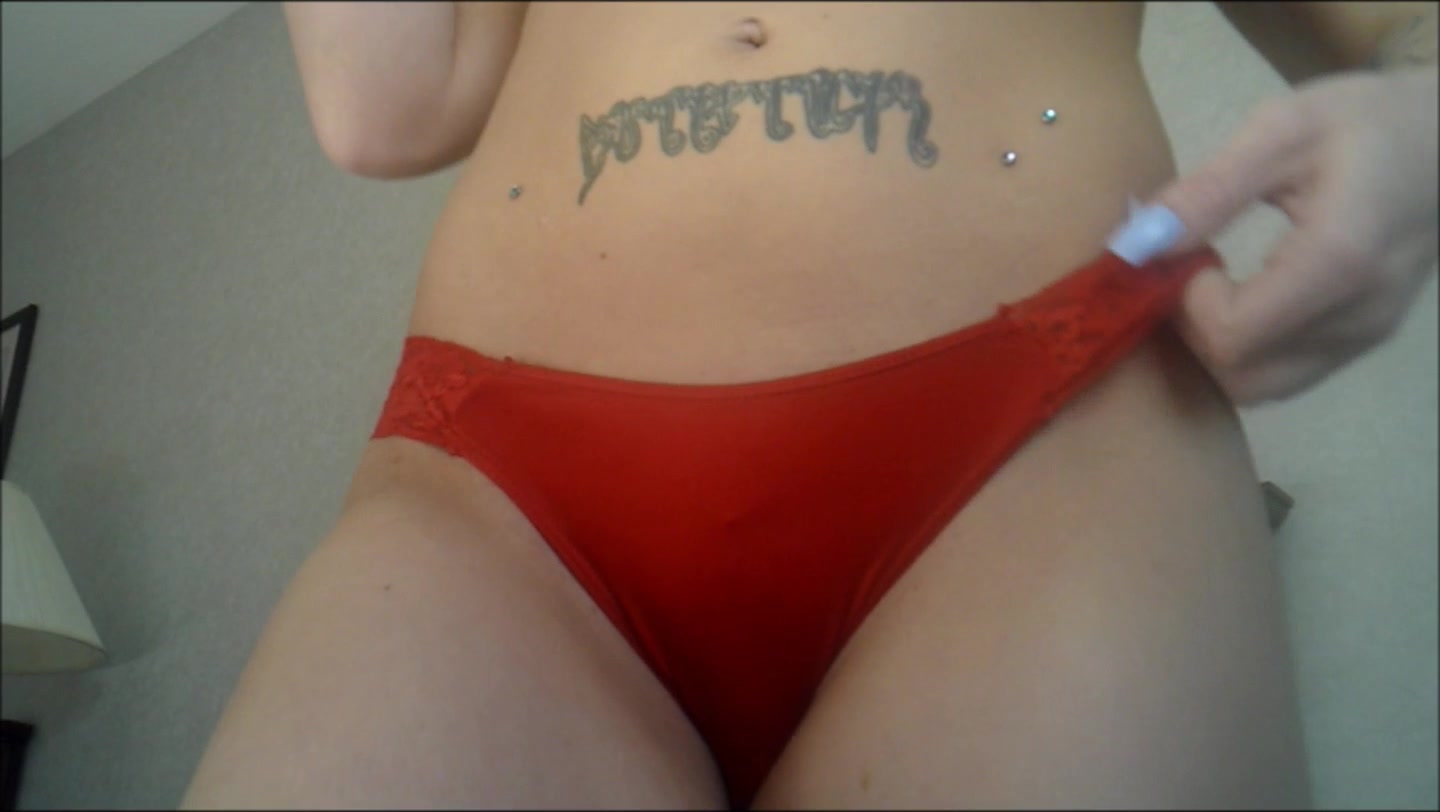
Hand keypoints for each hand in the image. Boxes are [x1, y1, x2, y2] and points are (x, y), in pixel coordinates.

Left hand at [1152, 66, 1438, 405]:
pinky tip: (1235, 296)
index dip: (1185, 307)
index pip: (1233, 335)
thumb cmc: (1366, 122)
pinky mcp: (1361, 343)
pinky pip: (1282, 375)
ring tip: (1207, 283)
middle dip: (1191, 335)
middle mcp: (1358, 316)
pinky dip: (1242, 351)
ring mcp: (1364, 337)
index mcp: (1339, 261)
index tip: (1184, 256)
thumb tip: (1137, 243)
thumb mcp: (1282, 130)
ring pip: (1258, 387)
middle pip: (1241, 376)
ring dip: (1213, 348)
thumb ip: (1209, 191)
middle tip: (1183, 274)